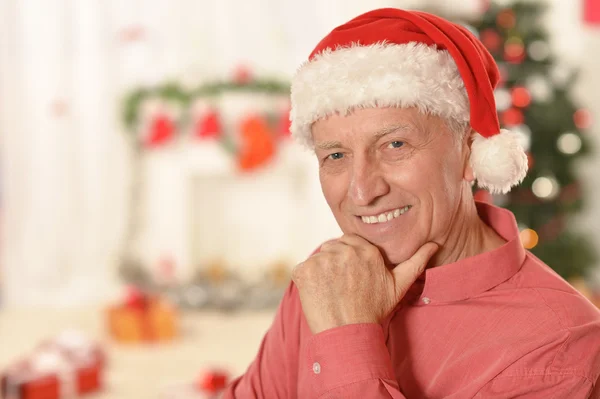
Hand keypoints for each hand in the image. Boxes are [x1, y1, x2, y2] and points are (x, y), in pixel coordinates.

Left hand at [292, 234, 437, 333]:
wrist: (349, 334)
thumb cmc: (374, 310)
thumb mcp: (399, 285)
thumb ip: (415, 262)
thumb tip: (434, 245)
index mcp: (366, 250)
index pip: (349, 242)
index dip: (347, 259)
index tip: (348, 276)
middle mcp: (344, 251)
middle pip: (332, 248)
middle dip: (333, 264)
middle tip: (339, 287)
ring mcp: (323, 260)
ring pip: (317, 259)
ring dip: (320, 272)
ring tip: (330, 292)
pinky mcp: (305, 271)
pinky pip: (302, 269)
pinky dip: (306, 281)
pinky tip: (318, 295)